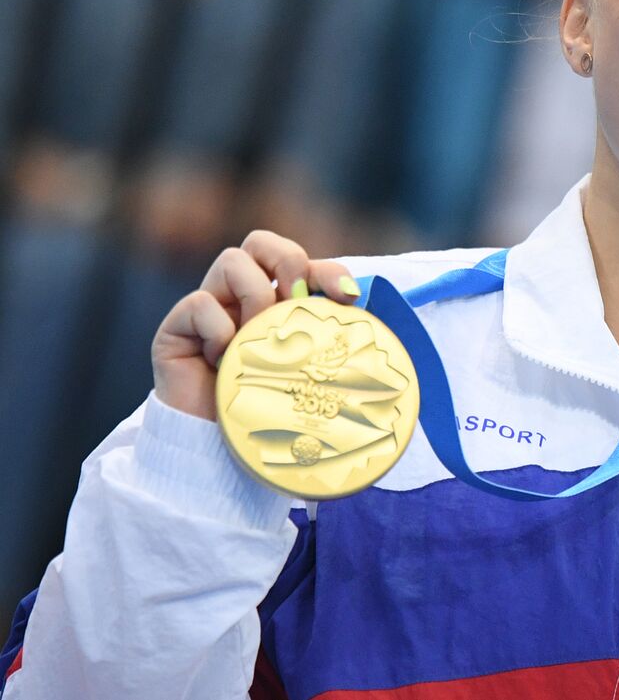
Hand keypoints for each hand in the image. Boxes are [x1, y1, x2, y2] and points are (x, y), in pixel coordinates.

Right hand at [151, 230, 358, 420]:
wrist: (221, 458)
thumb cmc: (271, 414)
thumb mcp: (310, 370)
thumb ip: (328, 337)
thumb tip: (360, 306)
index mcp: (276, 304)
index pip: (301, 263)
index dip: (327, 269)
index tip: (348, 296)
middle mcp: (240, 300)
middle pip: (260, 242)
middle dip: (288, 260)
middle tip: (297, 299)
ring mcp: (208, 312)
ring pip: (231, 261)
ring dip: (255, 295)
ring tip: (258, 338)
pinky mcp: (176, 330)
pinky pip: (198, 303)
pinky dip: (218, 327)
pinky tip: (224, 359)